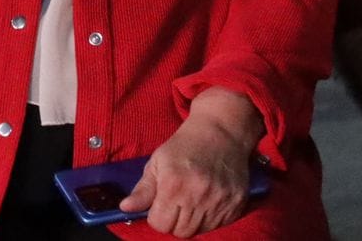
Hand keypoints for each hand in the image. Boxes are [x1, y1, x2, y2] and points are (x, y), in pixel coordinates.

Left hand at [119, 89, 262, 237]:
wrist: (222, 131)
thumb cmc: (185, 146)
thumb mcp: (158, 162)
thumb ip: (142, 189)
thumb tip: (125, 208)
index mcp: (174, 184)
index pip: (160, 224)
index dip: (157, 216)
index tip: (161, 204)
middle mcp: (198, 195)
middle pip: (180, 232)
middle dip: (174, 220)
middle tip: (177, 202)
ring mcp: (219, 200)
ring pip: (199, 231)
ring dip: (192, 221)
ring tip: (193, 200)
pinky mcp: (236, 203)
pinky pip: (218, 225)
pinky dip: (211, 218)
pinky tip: (208, 200)